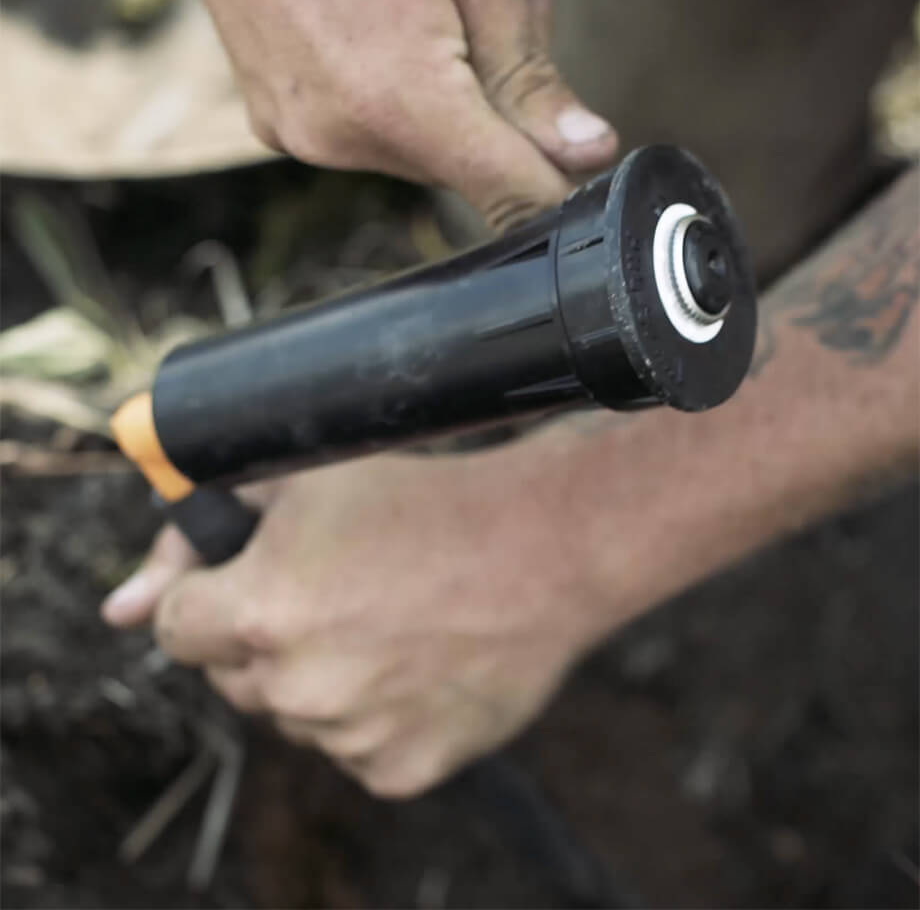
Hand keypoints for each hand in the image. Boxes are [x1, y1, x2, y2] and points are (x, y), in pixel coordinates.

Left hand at [102, 446, 613, 796]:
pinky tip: (417, 665)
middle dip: (265, 637)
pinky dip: (374, 715)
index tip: (251, 583)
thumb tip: (115, 610)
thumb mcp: (304, 482)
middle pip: (234, 676)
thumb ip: (197, 537)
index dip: (213, 596)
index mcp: (258, 612)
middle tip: (336, 594)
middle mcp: (296, 687)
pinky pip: (356, 751)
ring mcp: (351, 737)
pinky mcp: (404, 769)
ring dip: (322, 678)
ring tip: (388, 624)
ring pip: (297, 714)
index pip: (175, 625)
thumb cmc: (427, 501)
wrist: (545, 546)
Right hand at [202, 0, 617, 228]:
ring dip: (434, 110)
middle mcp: (336, 133)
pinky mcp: (274, 123)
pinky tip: (372, 33)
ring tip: (411, 18)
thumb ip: (527, 75)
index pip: (507, 188)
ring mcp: (297, 132)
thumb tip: (585, 154)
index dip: (552, 189)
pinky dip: (385, 103)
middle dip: (487, 120)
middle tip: (472, 26)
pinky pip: (359, 136)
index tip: (576, 179)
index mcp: (393, 96)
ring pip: (410, 151)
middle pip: (458, 167)